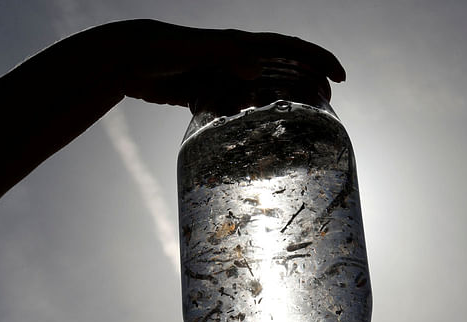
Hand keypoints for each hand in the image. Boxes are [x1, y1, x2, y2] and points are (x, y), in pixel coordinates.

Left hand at [62, 19, 345, 107]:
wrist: (126, 58)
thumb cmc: (161, 49)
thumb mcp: (196, 51)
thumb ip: (225, 55)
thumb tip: (256, 67)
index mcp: (239, 46)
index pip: (289, 48)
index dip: (317, 60)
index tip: (340, 77)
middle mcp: (233, 59)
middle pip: (280, 70)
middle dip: (307, 85)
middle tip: (326, 106)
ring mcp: (218, 76)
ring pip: (258, 91)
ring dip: (277, 103)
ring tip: (295, 121)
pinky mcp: (201, 92)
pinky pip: (229, 106)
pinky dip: (240, 117)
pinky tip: (245, 131)